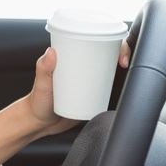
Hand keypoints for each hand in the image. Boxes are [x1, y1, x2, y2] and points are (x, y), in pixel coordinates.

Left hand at [0, 41, 132, 165]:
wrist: (40, 124)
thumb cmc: (38, 102)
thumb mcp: (41, 85)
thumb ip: (43, 69)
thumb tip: (51, 51)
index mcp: (72, 58)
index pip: (96, 42)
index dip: (110, 42)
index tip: (117, 53)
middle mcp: (83, 67)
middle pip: (108, 55)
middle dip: (122, 54)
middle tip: (123, 64)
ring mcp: (90, 81)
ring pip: (112, 71)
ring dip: (124, 71)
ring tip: (128, 76)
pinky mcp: (94, 96)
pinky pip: (111, 88)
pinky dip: (121, 87)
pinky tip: (128, 89)